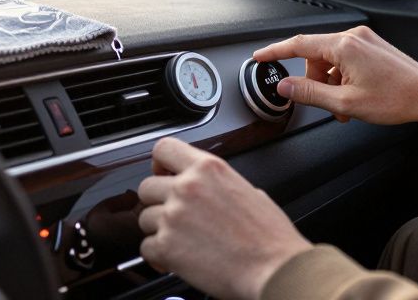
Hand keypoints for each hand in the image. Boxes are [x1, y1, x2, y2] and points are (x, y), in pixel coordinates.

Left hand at [137, 138, 311, 299]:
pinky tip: (179, 258)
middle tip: (176, 216)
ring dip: (159, 230)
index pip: (164, 148)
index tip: (164, 174)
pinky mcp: (166, 246)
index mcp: (209, 168)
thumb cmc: (269, 236)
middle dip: (158, 203)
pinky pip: (146, 247)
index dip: (159, 163)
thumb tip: (206, 188)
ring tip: (183, 240)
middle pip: (146, 186)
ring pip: (144, 218)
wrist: (273, 269)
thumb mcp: (248, 190)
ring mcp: (173, 216)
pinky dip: (159, 256)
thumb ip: (217, 183)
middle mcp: (187, 188)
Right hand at [253, 26, 417, 137]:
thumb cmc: (396, 99)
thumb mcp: (345, 102)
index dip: (275, 52)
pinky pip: (346, 60)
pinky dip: (343, 78)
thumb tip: (286, 87)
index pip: (298, 44)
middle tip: (326, 105)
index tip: (260, 57)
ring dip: (331, 83)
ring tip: (345, 107)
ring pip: (331, 60)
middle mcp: (354, 37)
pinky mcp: (374, 47)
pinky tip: (354, 98)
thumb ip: (310, 93)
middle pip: (315, 55)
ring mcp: (366, 40)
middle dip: (314, 81)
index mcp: (343, 46)